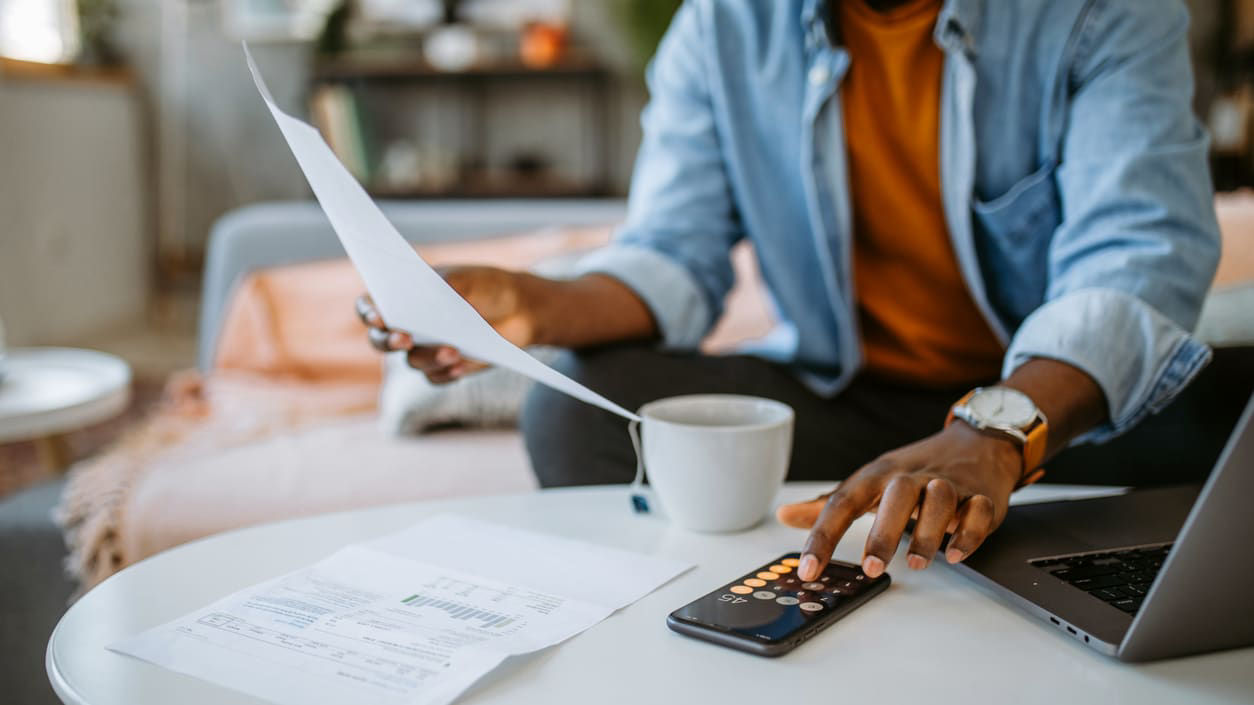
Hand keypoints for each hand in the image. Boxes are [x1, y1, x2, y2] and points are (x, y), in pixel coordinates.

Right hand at [355, 266, 540, 383]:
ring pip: (412, 361)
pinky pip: (435, 377)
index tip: (379, 316)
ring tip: (454, 351)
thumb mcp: (474, 279)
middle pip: (380, 340)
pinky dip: (446, 373)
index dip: (369, 312)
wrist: (522, 311)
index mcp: (404, 295)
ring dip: (429, 357)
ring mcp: (425, 349)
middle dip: (389, 341)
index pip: (370, 306)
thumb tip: (436, 289)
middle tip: (404, 338)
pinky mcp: (445, 368)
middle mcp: (408, 325)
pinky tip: (461, 366)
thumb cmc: (490, 287)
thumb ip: (452, 283)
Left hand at [776, 422, 1022, 580]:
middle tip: (871, 567)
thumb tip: (785, 515)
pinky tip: (956, 554)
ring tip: (915, 563)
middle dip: (883, 532)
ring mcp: (949, 484)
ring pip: (939, 501)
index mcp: (878, 475)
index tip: (808, 569)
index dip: (822, 536)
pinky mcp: (981, 496)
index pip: (843, 502)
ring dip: (927, 534)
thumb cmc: (913, 470)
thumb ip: (828, 505)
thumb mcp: (868, 482)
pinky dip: (969, 532)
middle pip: (895, 496)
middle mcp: (911, 477)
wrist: (975, 443)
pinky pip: (978, 511)